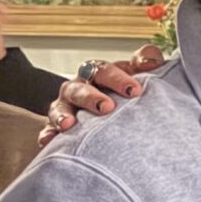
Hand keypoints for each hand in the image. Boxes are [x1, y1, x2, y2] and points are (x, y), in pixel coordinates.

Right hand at [41, 44, 163, 145]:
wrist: (110, 106)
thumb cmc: (126, 87)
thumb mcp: (137, 71)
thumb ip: (147, 60)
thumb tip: (152, 60)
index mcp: (98, 72)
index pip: (105, 71)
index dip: (118, 79)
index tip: (134, 90)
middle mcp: (79, 87)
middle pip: (80, 88)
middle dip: (91, 97)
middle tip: (106, 108)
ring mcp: (66, 106)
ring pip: (59, 107)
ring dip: (62, 115)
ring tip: (68, 124)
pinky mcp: (57, 125)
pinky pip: (48, 129)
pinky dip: (48, 134)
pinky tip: (48, 141)